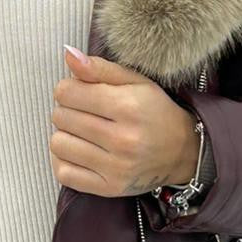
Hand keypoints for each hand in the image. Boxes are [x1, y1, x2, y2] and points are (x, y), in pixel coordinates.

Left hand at [48, 46, 199, 198]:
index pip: (67, 93)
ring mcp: (115, 167)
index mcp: (127, 107)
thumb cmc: (155, 111)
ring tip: (82, 132)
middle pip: (61, 117)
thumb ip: (99, 68)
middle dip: (67, 110)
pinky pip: (64, 174)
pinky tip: (79, 152)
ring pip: (58, 144)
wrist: (183, 151)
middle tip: (85, 112)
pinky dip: (65, 161)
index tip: (80, 92)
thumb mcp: (135, 81)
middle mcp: (121, 139)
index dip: (68, 88)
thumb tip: (67, 53)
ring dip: (65, 135)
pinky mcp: (109, 188)